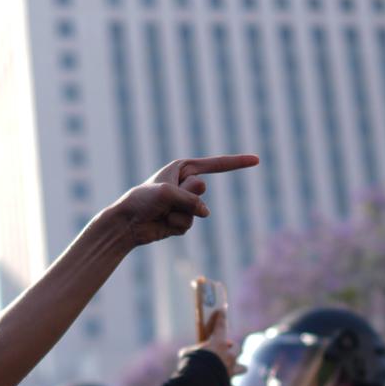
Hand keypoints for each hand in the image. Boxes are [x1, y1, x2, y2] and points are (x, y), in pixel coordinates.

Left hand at [104, 154, 258, 246]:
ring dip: (177, 213)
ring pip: (197, 211)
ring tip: (160, 212)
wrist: (127, 223)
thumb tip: (205, 213)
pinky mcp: (182, 220)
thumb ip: (191, 201)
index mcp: (183, 168)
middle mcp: (186, 184)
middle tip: (164, 198)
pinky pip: (189, 224)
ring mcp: (186, 203)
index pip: (216, 165)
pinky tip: (161, 223)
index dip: (237, 163)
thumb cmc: (143, 200)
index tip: (257, 160)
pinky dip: (174, 225)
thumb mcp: (168, 193)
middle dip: (184, 195)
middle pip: (201, 190)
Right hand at [187, 309, 241, 377]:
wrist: (198, 383)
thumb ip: (193, 351)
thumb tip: (188, 354)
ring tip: (233, 368)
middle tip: (225, 349)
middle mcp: (228, 356)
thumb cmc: (191, 364)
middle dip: (232, 348)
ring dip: (239, 367)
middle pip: (237, 348)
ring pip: (243, 367)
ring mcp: (231, 370)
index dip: (221, 318)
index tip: (222, 311)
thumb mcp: (187, 353)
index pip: (220, 327)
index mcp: (218, 344)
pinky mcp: (228, 384)